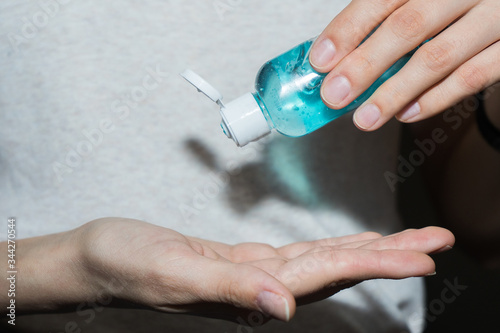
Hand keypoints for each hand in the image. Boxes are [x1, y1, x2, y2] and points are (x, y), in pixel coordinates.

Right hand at [72, 218, 452, 322]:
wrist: (101, 259)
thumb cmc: (127, 263)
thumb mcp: (173, 272)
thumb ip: (230, 289)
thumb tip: (284, 306)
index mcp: (250, 288)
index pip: (326, 274)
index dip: (375, 263)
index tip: (421, 257)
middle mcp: (261, 285)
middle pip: (339, 269)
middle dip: (389, 255)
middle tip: (437, 242)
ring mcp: (254, 273)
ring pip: (324, 261)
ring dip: (368, 250)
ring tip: (408, 242)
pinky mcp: (242, 261)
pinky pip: (300, 255)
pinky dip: (331, 248)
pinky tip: (349, 245)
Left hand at [310, 0, 499, 130]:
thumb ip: (392, 13)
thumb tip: (342, 54)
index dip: (349, 29)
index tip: (321, 60)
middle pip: (408, 26)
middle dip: (365, 66)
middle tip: (335, 95)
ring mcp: (496, 15)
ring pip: (438, 57)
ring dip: (394, 93)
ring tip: (365, 118)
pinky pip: (474, 76)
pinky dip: (436, 99)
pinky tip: (406, 113)